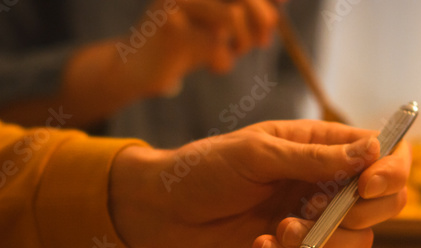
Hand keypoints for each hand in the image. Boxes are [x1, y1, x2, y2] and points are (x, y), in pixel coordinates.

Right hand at [24, 0, 280, 128]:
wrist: (137, 68)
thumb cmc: (184, 44)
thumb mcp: (219, 24)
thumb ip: (246, 11)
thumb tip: (282, 2)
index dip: (265, 0)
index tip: (280, 9)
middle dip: (262, 19)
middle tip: (261, 42)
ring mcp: (177, 3)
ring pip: (232, 16)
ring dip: (243, 42)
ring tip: (235, 53)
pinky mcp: (170, 30)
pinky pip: (216, 45)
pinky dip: (224, 60)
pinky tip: (217, 66)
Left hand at [109, 119, 410, 247]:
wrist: (164, 210)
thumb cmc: (207, 167)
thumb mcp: (259, 153)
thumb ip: (315, 158)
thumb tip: (372, 149)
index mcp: (323, 146)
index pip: (385, 154)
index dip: (392, 170)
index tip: (369, 184)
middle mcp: (327, 182)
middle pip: (384, 202)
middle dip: (361, 212)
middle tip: (319, 210)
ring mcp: (313, 219)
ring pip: (356, 239)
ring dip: (323, 239)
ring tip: (281, 230)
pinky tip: (258, 244)